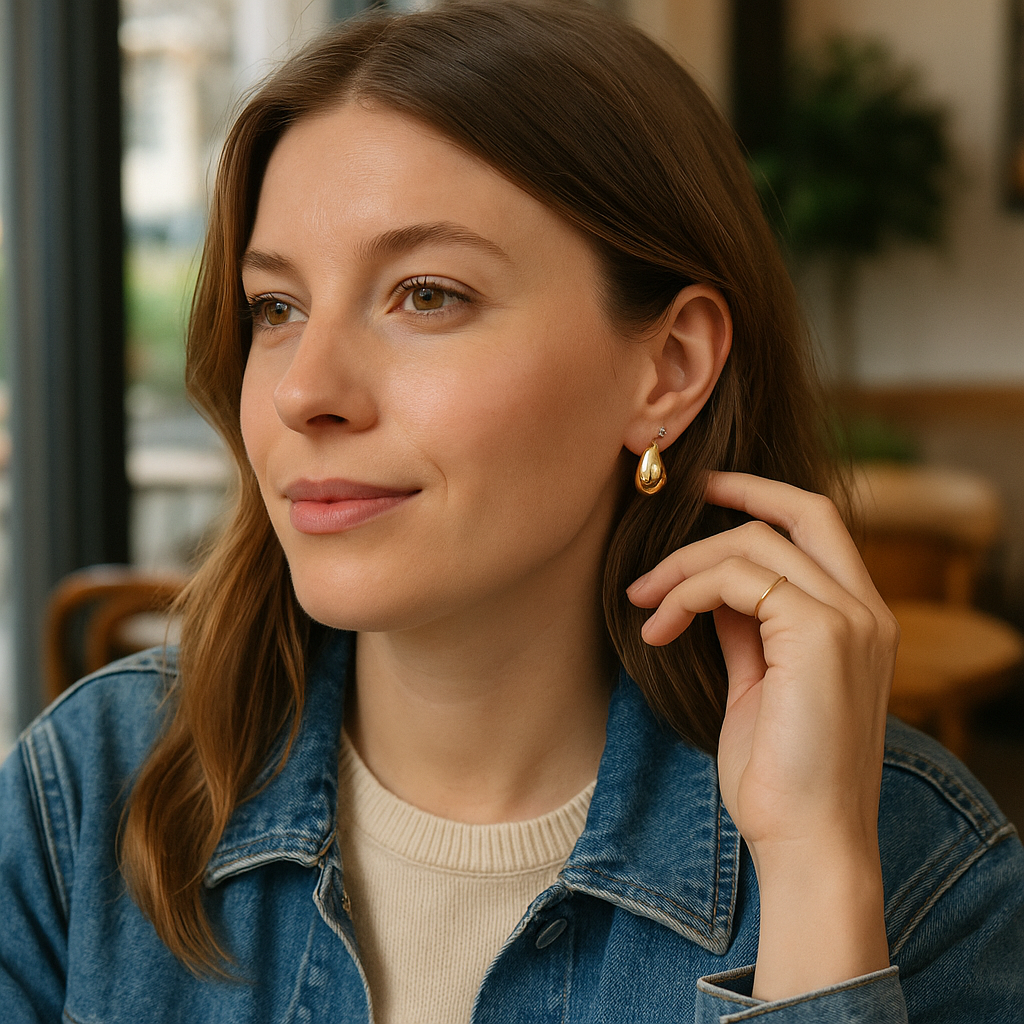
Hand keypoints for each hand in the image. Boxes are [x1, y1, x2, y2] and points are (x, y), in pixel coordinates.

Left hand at [626, 471, 897, 998]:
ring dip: (684, 565)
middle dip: (735, 490)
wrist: (807, 842)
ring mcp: (850, 618)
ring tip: (642, 603)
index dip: (760, 499)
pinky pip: (737, 578)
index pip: (816, 527)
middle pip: (800, 511)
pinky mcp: (820, 632)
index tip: (703, 495)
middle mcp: (866, 610)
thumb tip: (711, 590)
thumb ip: (746, 629)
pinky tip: (658, 631)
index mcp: (858, 619)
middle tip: (673, 498)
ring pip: (754, 542)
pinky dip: (687, 593)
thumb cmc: (779, 774)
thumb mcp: (759, 684)